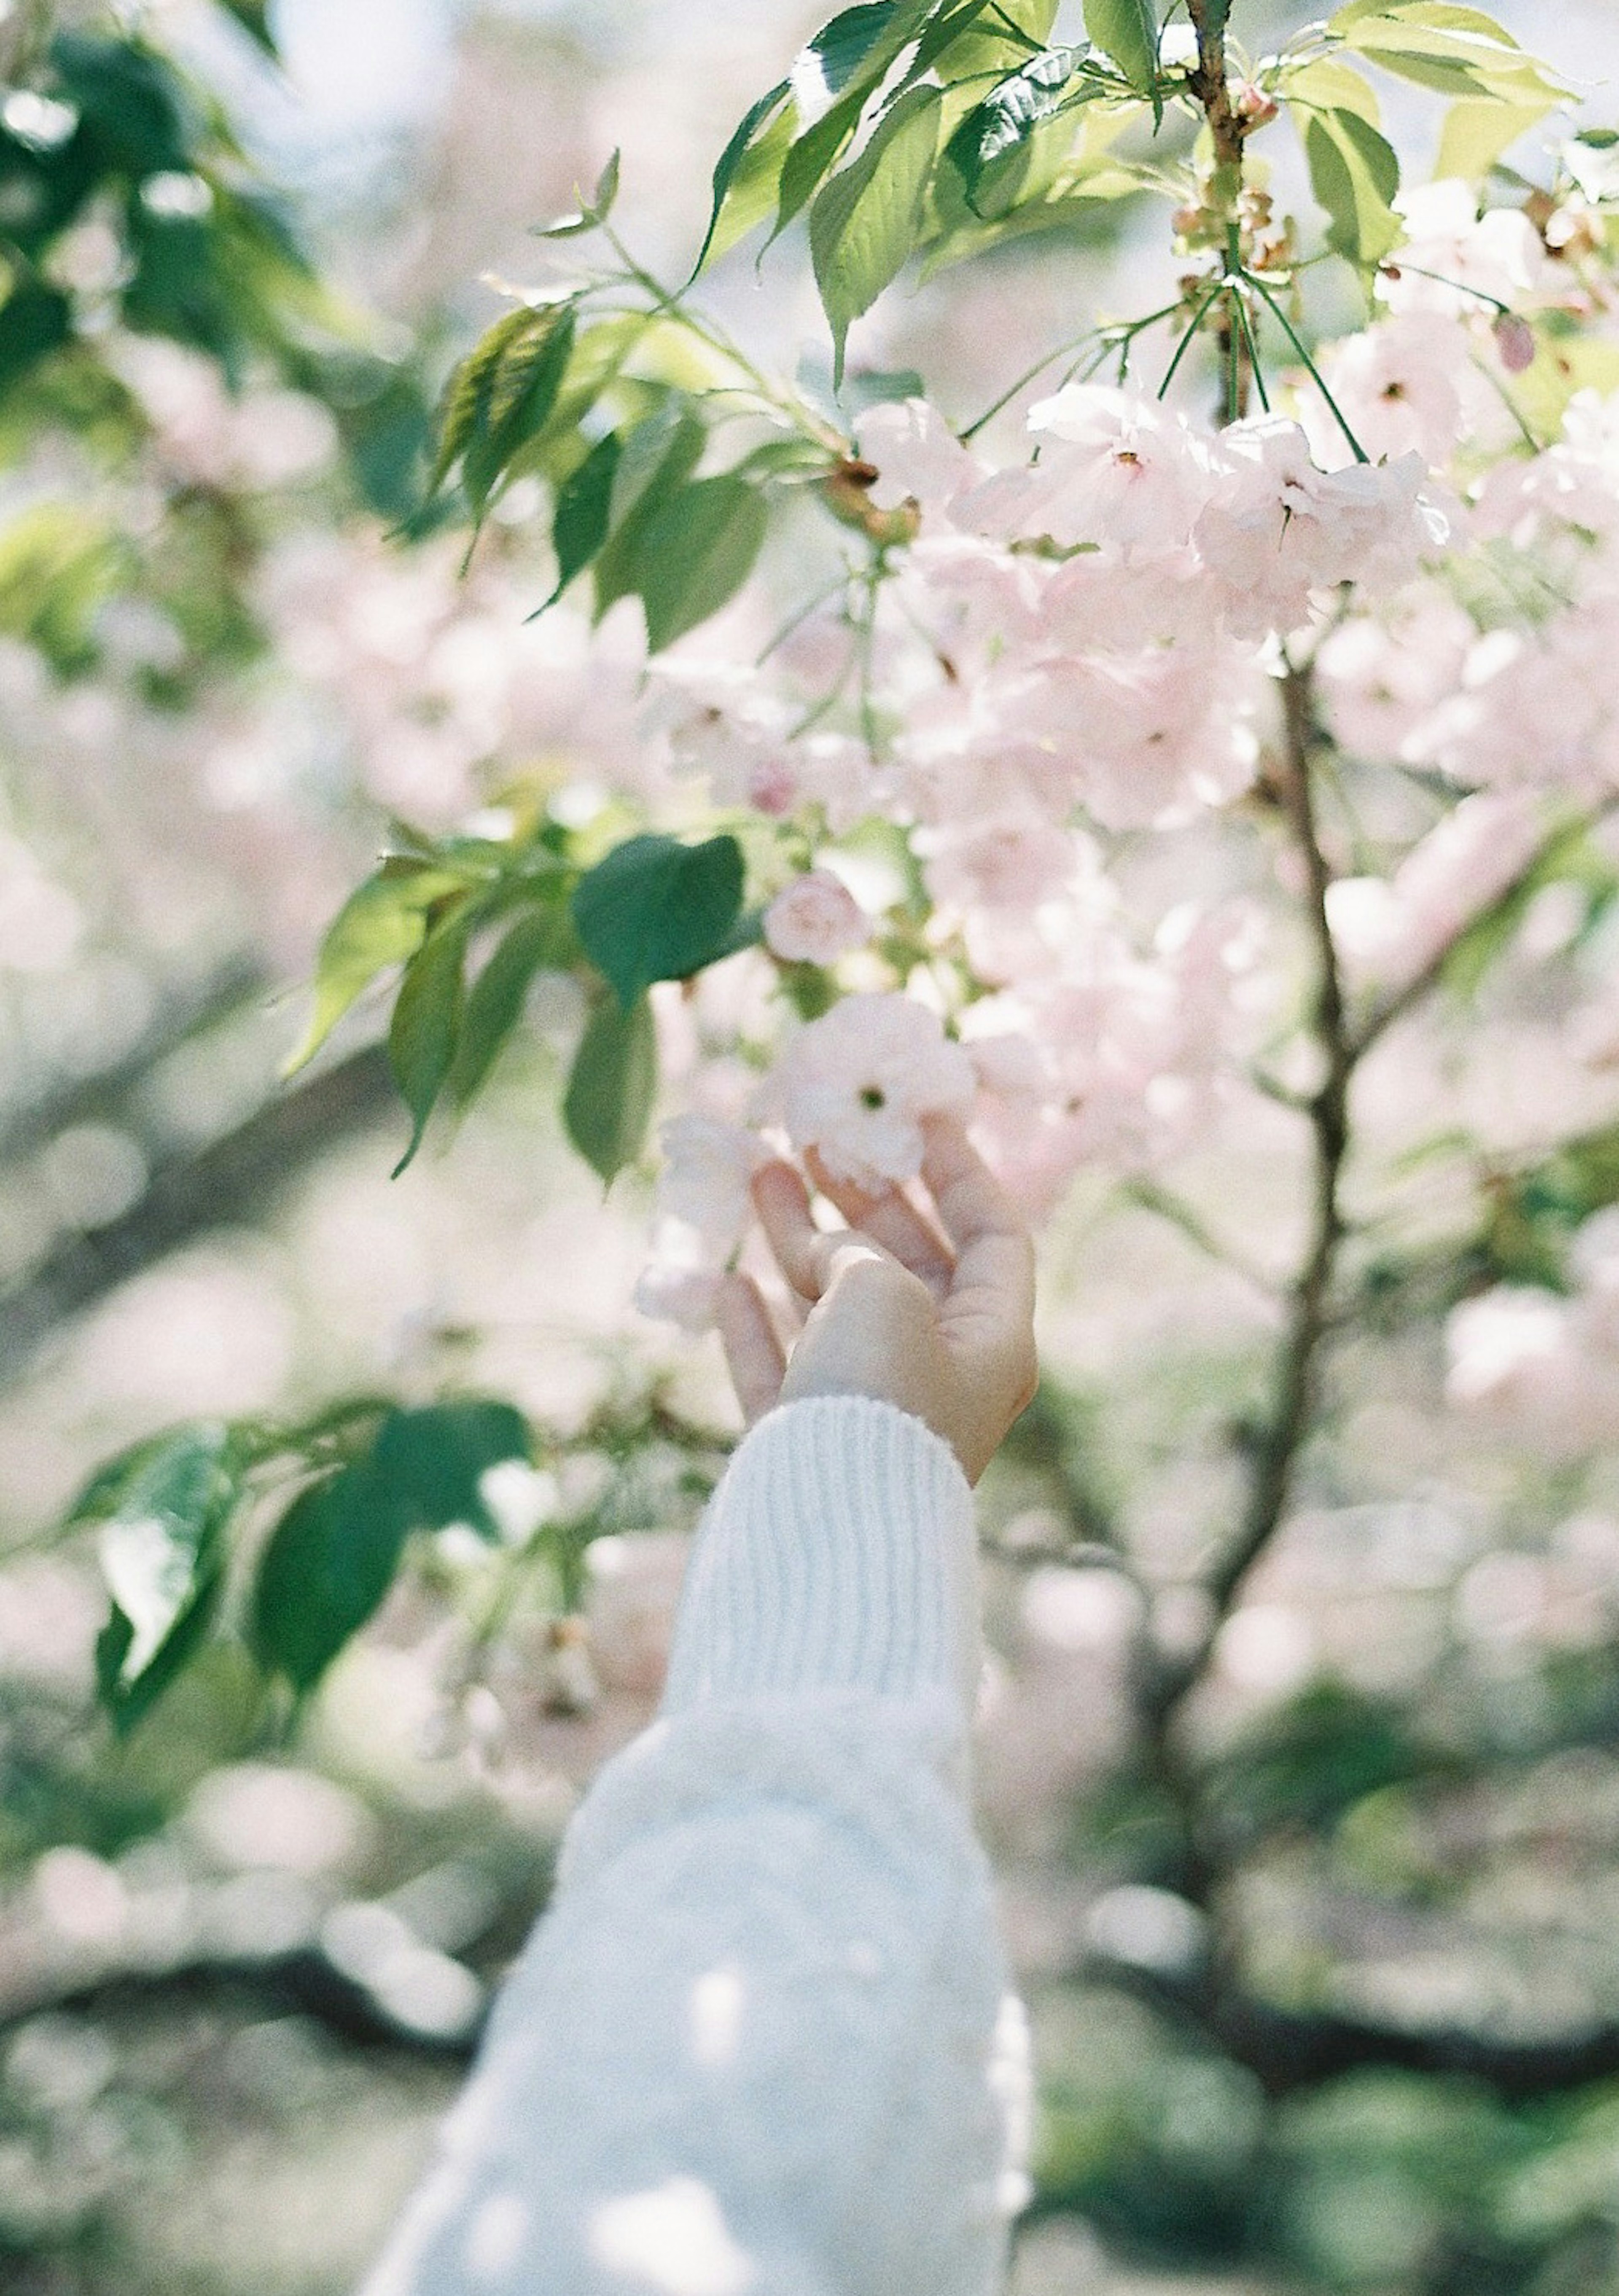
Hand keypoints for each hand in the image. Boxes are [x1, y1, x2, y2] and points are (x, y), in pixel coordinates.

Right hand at [716, 1112, 1037, 1484]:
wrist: (828, 1528)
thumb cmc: (878, 1395)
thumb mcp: (882, 1291)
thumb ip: (859, 1254)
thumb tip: (825, 1251)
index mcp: (991, 1338)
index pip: (993, 1234)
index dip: (959, 1171)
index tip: (918, 1119)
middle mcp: (939, 1371)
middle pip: (906, 1262)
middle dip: (859, 1197)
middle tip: (814, 1137)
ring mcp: (869, 1409)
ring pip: (833, 1305)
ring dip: (797, 1237)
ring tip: (757, 1169)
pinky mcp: (806, 1441)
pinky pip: (786, 1367)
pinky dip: (759, 1322)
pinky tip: (728, 1280)